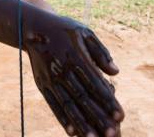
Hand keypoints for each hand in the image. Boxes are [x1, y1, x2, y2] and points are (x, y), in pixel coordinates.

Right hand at [24, 13, 123, 136]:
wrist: (33, 27)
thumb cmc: (64, 29)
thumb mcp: (85, 32)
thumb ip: (101, 53)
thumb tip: (116, 73)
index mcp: (76, 57)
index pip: (95, 84)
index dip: (108, 101)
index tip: (120, 116)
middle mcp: (63, 70)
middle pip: (83, 98)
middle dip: (98, 117)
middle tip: (111, 134)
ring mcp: (51, 78)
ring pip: (68, 105)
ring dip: (81, 123)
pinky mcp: (42, 84)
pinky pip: (53, 104)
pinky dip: (62, 119)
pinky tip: (71, 132)